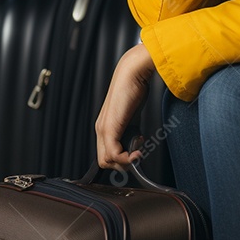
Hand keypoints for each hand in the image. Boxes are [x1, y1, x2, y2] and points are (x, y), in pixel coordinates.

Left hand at [95, 42, 155, 169]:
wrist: (131, 74)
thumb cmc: (133, 91)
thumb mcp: (132, 116)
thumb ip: (131, 130)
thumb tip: (136, 143)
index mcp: (104, 126)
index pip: (105, 155)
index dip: (120, 160)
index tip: (135, 153)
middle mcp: (101, 129)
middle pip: (104, 161)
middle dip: (122, 165)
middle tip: (136, 155)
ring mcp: (103, 129)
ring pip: (107, 161)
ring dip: (125, 162)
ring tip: (138, 150)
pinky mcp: (110, 128)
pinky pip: (114, 154)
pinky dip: (127, 158)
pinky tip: (137, 151)